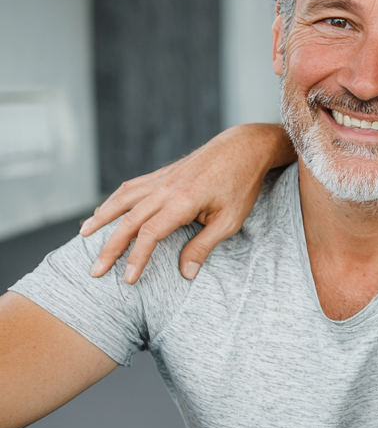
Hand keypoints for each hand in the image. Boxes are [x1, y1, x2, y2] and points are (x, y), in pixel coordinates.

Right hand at [81, 124, 294, 282]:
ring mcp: (161, 179)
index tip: (128, 279)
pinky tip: (105, 210)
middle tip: (95, 271)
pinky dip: (114, 200)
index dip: (136, 258)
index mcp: (182, 202)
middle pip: (128, 221)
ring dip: (101, 218)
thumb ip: (204, 246)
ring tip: (84, 235)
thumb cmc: (241, 185)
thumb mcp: (230, 220)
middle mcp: (165, 189)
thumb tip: (185, 273)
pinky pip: (131, 188)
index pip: (148, 234)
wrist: (243, 148)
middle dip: (109, 248)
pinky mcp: (163, 174)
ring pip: (122, 200)